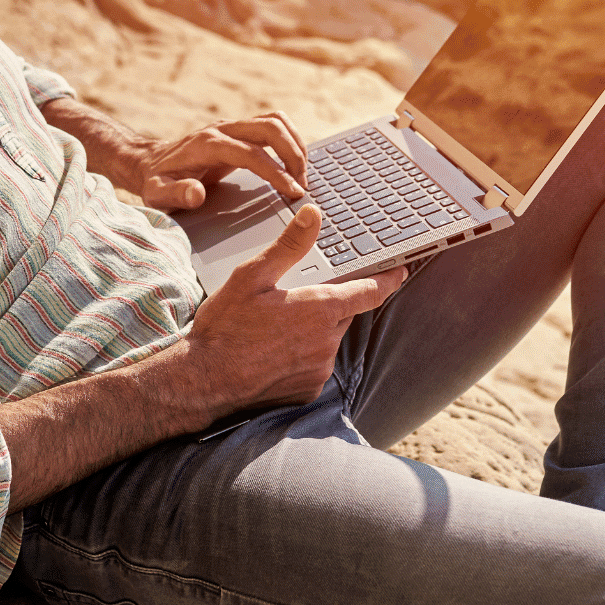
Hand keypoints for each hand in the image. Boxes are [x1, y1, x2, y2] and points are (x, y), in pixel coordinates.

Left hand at [137, 113, 308, 210]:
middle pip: (270, 126)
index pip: (251, 153)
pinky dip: (290, 140)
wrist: (150, 162)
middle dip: (293, 154)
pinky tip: (293, 164)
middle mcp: (222, 129)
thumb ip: (175, 194)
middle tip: (303, 185)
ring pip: (276, 120)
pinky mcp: (240, 130)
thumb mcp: (157, 194)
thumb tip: (196, 194)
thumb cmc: (156, 181)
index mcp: (207, 144)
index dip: (276, 172)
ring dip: (295, 145)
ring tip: (302, 176)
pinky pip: (273, 125)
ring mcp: (232, 127)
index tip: (293, 192)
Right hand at [187, 202, 406, 411]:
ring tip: (271, 329)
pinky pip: (314, 365)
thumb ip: (289, 245)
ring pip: (327, 340)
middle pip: (342, 314)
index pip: (370, 291)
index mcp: (320, 309)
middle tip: (292, 301)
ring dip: (311, 331)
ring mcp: (319, 368)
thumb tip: (314, 215)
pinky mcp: (308, 390)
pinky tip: (271, 351)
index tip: (401, 270)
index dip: (389, 279)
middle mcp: (327, 341)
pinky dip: (301, 355)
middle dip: (326, 305)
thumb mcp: (252, 276)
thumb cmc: (225, 327)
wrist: (203, 381)